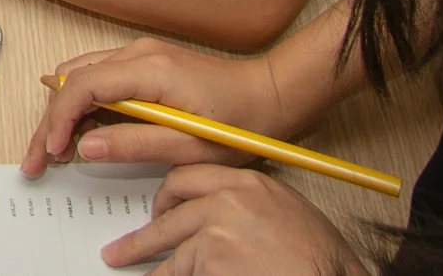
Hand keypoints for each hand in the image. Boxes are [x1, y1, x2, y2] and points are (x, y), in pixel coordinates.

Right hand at [24, 39, 295, 176]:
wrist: (271, 95)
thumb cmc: (242, 122)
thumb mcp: (191, 146)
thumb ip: (135, 144)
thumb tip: (86, 147)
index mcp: (151, 70)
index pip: (84, 86)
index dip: (59, 119)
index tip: (52, 151)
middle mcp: (138, 53)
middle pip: (73, 80)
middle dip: (50, 120)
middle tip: (38, 158)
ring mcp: (139, 53)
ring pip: (80, 76)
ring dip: (63, 111)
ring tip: (56, 149)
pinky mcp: (143, 61)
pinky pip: (98, 76)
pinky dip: (82, 103)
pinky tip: (82, 131)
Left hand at [99, 166, 358, 274]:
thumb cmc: (322, 261)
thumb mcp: (289, 214)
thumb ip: (250, 206)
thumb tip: (217, 216)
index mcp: (251, 182)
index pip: (193, 176)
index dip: (171, 194)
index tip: (160, 208)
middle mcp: (230, 198)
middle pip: (172, 205)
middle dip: (147, 226)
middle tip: (126, 240)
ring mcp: (216, 228)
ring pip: (170, 243)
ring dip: (145, 255)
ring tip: (120, 261)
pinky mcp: (210, 258)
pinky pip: (178, 272)